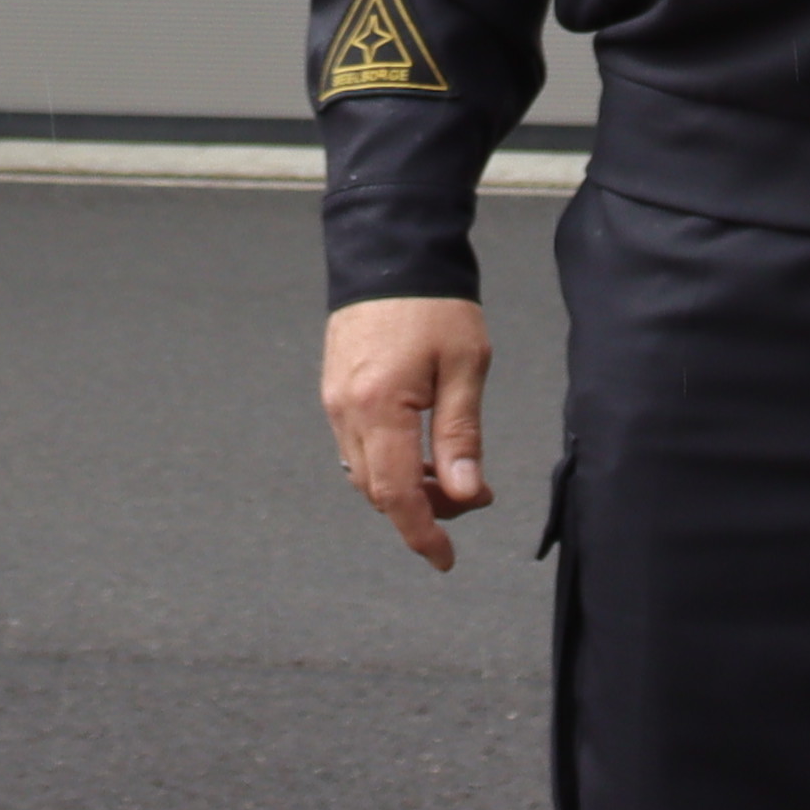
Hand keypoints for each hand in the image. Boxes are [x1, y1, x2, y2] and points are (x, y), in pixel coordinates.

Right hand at [321, 294, 496, 569]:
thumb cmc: (435, 304)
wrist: (391, 251)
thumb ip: (461, 435)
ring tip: (452, 469)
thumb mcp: (465, 366)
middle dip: (423, 510)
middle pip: (378, 491)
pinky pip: (358, 447)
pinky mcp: (335, 390)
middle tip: (473, 494)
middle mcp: (346, 411)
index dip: (422, 534)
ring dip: (406, 487)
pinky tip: (423, 447)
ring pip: (365, 473)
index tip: (445, 559)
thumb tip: (465, 495)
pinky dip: (389, 462)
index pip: (398, 495)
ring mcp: (335, 401)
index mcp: (379, 407)